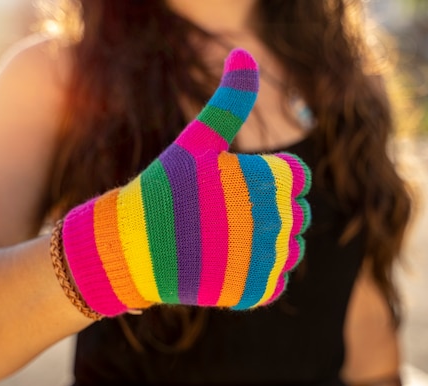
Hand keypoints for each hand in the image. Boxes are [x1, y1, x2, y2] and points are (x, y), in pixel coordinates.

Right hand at [61, 49, 310, 316]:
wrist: (129, 247)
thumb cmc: (163, 189)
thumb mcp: (197, 140)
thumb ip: (230, 100)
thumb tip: (246, 51)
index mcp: (265, 179)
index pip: (298, 178)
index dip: (270, 181)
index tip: (237, 187)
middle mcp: (271, 220)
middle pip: (298, 214)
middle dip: (269, 212)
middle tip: (224, 216)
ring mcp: (263, 260)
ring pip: (292, 250)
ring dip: (267, 245)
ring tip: (225, 241)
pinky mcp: (253, 293)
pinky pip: (277, 282)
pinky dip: (258, 276)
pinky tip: (227, 265)